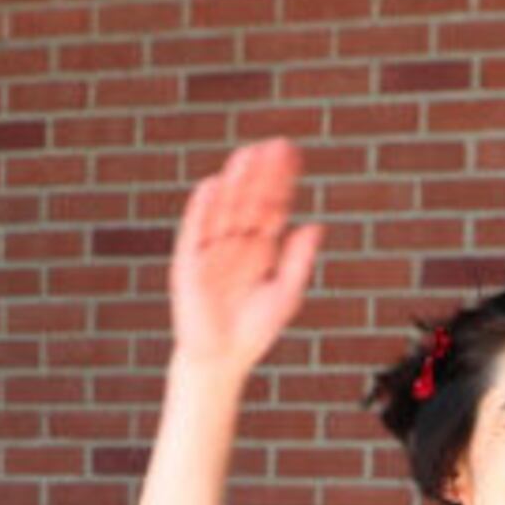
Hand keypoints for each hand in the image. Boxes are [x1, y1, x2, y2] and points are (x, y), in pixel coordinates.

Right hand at [169, 137, 321, 375]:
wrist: (221, 359)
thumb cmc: (254, 332)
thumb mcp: (285, 294)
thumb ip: (298, 260)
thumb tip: (316, 225)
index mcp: (260, 250)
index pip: (272, 208)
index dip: (282, 183)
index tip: (293, 157)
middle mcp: (236, 245)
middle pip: (250, 201)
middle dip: (261, 174)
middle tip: (274, 144)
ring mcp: (212, 251)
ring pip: (225, 208)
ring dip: (235, 182)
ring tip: (246, 154)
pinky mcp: (189, 262)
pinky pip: (195, 229)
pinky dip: (202, 208)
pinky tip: (212, 184)